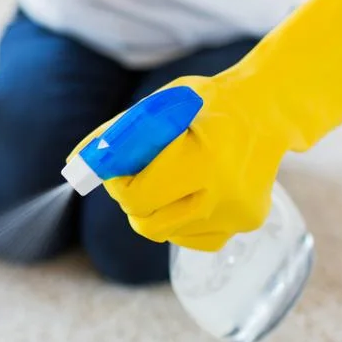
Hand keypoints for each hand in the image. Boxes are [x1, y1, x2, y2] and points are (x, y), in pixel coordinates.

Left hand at [74, 0, 341, 251]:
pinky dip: (180, 219)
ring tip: (171, 176)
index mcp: (204, 159)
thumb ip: (116, 135)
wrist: (268, 110)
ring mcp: (239, 214)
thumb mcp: (160, 106)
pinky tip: (193, 191)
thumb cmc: (206, 104)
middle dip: (132, 199)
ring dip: (155, 209)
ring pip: (166, 233)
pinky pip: (191, 238)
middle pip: (147, 222)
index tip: (118, 167)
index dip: (118, 184)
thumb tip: (73, 166)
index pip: (137, 197)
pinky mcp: (246, 225)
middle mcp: (226, 193)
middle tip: (139, 174)